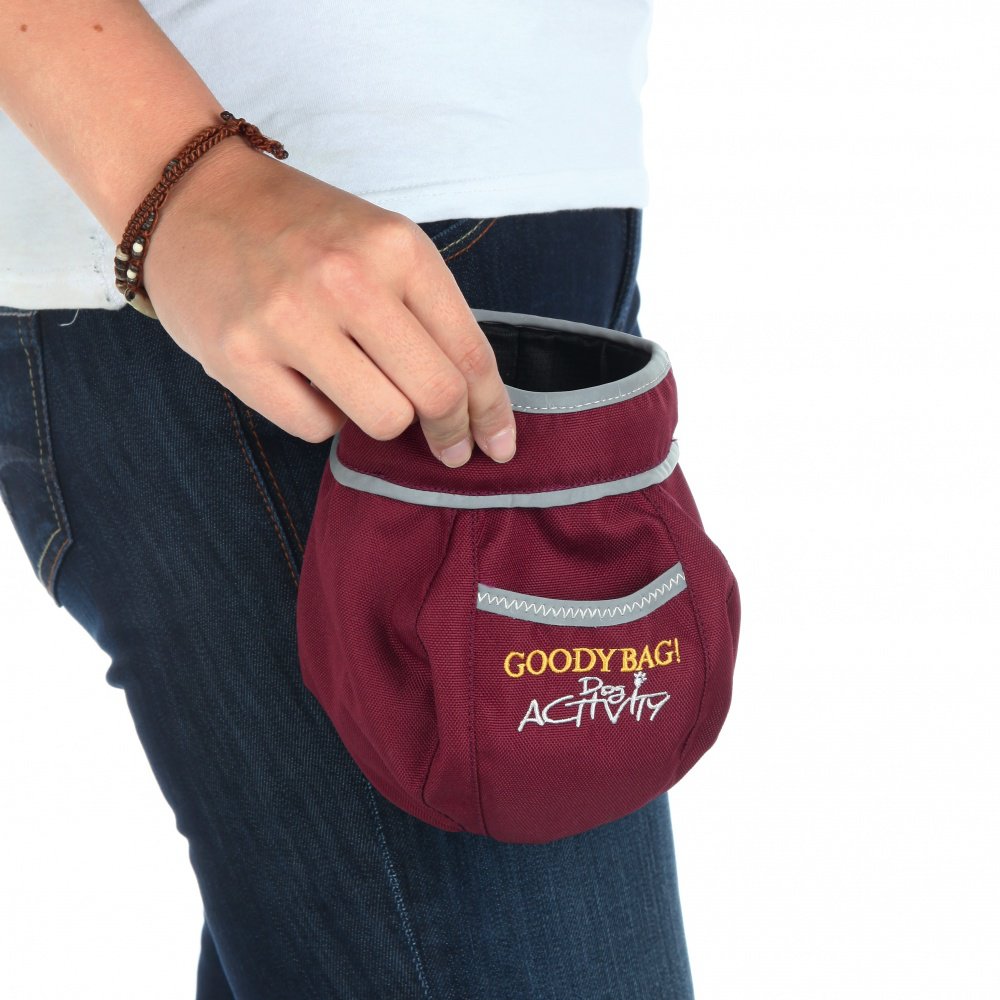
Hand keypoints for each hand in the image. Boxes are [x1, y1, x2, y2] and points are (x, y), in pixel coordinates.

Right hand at [141, 140, 515, 466]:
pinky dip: (323, 417)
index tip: (498, 443)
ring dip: (381, 419)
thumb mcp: (379, 245)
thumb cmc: (299, 229)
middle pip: (435, 395)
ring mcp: (289, 319)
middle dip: (451, 432)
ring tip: (355, 384)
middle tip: (449, 447)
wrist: (190, 196)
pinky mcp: (239, 356)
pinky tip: (305, 381)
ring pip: (382, 420)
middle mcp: (348, 279)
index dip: (492, 411)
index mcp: (397, 247)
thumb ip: (426, 313)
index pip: (469, 352)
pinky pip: (316, 429)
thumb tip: (471, 402)